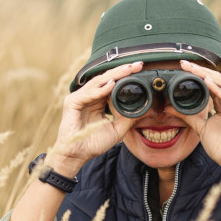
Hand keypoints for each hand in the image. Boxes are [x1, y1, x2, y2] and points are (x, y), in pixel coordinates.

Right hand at [49, 61, 143, 175]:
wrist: (77, 155)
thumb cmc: (94, 143)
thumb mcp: (117, 129)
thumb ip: (130, 119)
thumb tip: (147, 110)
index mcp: (98, 101)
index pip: (113, 83)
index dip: (125, 76)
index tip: (140, 70)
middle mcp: (89, 96)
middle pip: (107, 79)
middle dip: (123, 71)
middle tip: (138, 65)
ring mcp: (79, 98)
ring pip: (99, 82)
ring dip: (114, 75)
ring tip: (128, 70)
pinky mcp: (72, 102)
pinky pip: (89, 94)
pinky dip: (101, 89)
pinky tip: (112, 84)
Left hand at [175, 60, 220, 176]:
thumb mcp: (200, 128)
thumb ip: (187, 116)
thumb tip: (169, 107)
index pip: (211, 84)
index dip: (198, 75)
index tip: (183, 68)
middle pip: (217, 80)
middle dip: (201, 71)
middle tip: (185, 64)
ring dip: (208, 75)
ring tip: (194, 69)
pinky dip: (218, 89)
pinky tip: (208, 82)